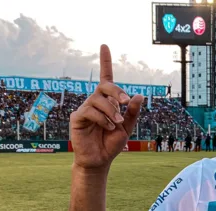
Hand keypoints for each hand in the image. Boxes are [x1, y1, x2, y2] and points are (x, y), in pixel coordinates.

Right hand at [70, 45, 143, 169]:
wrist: (100, 160)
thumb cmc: (112, 143)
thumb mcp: (127, 127)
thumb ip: (132, 112)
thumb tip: (139, 95)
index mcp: (108, 102)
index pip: (106, 78)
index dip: (105, 62)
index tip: (104, 46)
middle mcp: (95, 102)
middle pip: (105, 86)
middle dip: (117, 91)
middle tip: (125, 102)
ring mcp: (85, 109)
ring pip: (98, 99)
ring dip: (111, 111)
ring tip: (117, 123)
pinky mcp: (77, 118)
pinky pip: (90, 111)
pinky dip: (102, 118)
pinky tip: (108, 127)